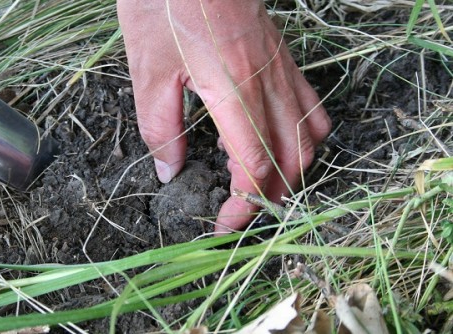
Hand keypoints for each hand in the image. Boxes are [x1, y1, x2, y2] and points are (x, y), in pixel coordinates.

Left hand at [117, 0, 330, 231]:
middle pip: (291, 158)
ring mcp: (281, 68)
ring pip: (309, 136)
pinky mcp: (282, 56)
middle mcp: (268, 84)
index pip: (254, 166)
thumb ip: (160, 127)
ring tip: (258, 185)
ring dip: (290, 170)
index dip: (243, 205)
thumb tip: (169, 171)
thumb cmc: (164, 3)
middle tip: (238, 212)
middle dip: (269, 196)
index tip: (222, 225)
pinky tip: (272, 138)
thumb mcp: (148, 71)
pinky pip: (310, 105)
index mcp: (235, 91)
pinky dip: (300, 136)